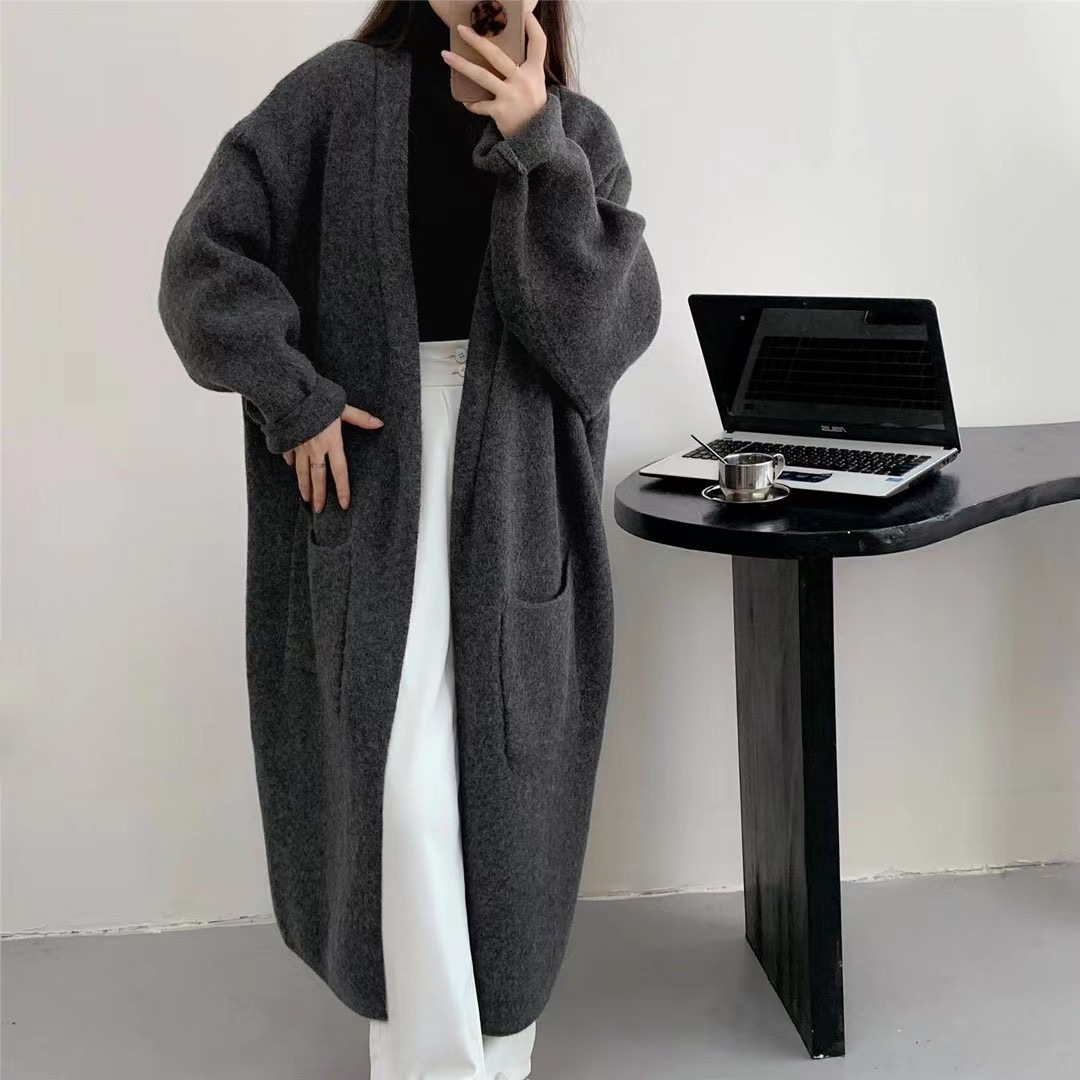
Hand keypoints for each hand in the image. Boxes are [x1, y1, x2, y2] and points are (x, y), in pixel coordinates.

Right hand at [283, 406, 383, 511]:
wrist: (290, 396)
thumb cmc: (317, 401)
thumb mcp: (341, 408)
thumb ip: (360, 418)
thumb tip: (379, 423)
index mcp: (331, 442)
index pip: (339, 471)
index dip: (342, 489)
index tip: (344, 504)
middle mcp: (315, 449)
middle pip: (318, 477)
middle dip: (318, 495)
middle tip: (319, 510)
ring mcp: (300, 446)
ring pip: (302, 472)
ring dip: (304, 486)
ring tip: (305, 499)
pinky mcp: (288, 441)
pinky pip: (289, 455)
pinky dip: (290, 462)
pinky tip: (290, 468)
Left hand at [441, 11, 547, 137]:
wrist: (536, 141)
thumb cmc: (533, 111)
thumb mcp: (537, 88)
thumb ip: (525, 71)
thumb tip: (503, 54)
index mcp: (536, 72)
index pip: (538, 43)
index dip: (532, 26)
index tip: (525, 14)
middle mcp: (524, 81)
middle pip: (497, 55)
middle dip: (477, 40)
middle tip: (461, 29)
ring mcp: (511, 96)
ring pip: (482, 75)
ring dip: (461, 65)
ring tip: (446, 55)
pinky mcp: (500, 111)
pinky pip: (480, 104)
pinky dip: (472, 104)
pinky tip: (467, 101)